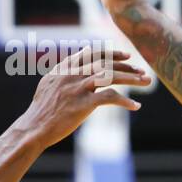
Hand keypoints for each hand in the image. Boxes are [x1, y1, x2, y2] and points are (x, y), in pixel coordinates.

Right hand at [16, 47, 146, 148]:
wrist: (35, 127)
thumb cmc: (43, 109)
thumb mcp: (50, 83)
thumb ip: (65, 71)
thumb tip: (77, 61)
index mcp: (65, 67)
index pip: (92, 54)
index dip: (111, 54)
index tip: (127, 56)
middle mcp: (72, 74)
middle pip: (105, 64)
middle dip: (126, 66)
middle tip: (141, 71)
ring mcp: (77, 88)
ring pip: (111, 76)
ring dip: (132, 78)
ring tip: (146, 81)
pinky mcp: (83, 104)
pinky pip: (110, 98)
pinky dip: (125, 101)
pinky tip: (135, 105)